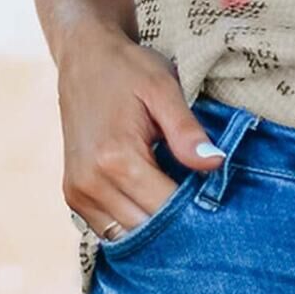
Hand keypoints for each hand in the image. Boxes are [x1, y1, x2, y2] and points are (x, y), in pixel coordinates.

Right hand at [56, 22, 224, 240]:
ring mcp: (78, 191)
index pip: (165, 208)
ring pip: (126, 235)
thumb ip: (187, 131)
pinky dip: (133, 224)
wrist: (84, 58)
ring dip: (155, 229)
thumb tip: (216, 164)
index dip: (196, 211)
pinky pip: (108, 228)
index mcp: (116, 158)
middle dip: (178, 224)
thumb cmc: (128, 69)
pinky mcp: (73, 194)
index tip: (220, 207)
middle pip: (146, 228)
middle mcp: (91, 182)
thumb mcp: (164, 89)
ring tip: (181, 208)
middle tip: (206, 211)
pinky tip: (154, 205)